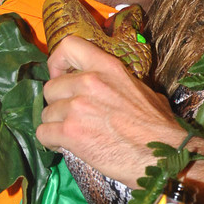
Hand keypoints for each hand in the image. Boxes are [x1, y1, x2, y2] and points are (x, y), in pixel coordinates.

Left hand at [38, 36, 183, 187]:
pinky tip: (67, 146)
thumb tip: (116, 90)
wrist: (161, 156)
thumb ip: (120, 85)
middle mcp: (88, 82)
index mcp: (108, 67)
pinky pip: (43, 133)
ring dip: (56, 125)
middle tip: (73, 117)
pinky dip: (51, 142)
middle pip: (51, 88)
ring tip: (73, 135)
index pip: (69, 46)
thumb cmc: (159, 128)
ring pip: (46, 113)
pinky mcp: (70, 132)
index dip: (58, 62)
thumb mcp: (145, 91)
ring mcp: (77, 107)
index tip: (61, 76)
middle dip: (58, 104)